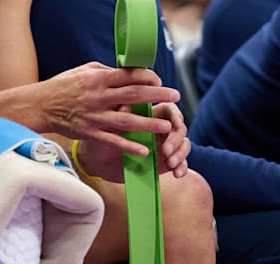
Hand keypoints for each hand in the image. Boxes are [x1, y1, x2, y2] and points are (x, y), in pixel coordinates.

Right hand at [41, 61, 180, 154]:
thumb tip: (130, 72)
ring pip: (127, 120)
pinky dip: (129, 145)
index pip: (128, 75)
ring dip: (149, 123)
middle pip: (134, 95)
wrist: (41, 105)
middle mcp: (98, 96)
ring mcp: (94, 116)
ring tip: (168, 125)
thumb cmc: (64, 85)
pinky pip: (113, 140)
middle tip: (175, 96)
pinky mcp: (90, 132)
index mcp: (98, 78)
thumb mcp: (84, 71)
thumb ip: (107, 72)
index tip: (160, 80)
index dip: (148, 77)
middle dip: (157, 95)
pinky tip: (145, 150)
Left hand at [74, 102, 190, 182]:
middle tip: (166, 150)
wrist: (96, 160)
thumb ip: (119, 115)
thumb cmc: (101, 136)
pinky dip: (182, 167)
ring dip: (181, 153)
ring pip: (183, 144)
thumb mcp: (108, 126)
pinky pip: (180, 164)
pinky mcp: (163, 163)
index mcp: (148, 115)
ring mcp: (163, 146)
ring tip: (171, 163)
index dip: (175, 116)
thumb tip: (126, 106)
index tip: (173, 125)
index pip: (170, 110)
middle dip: (176, 139)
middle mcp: (159, 129)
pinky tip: (177, 173)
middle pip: (179, 128)